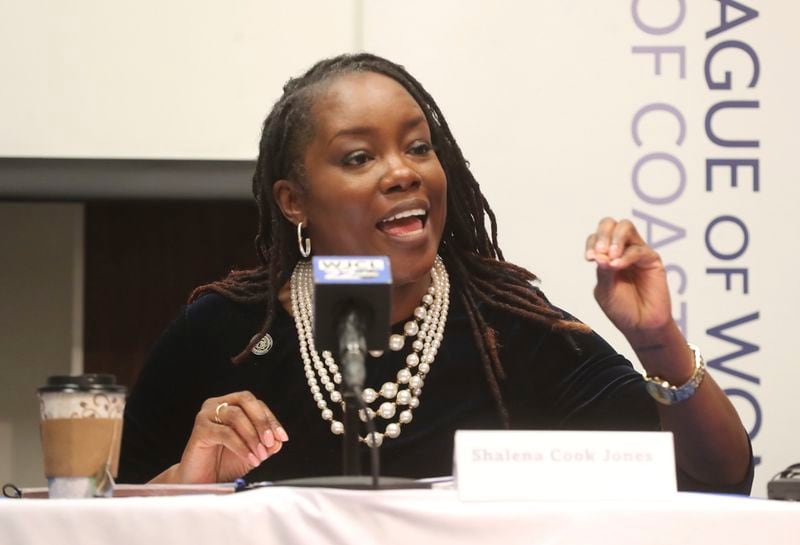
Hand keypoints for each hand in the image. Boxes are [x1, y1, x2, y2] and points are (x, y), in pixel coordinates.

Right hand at [175, 391, 287, 482]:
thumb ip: (266, 444)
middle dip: (262, 421)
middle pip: (246, 400)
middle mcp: (217, 405)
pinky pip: (225, 434)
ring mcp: (206, 415)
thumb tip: (278, 439)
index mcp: (230, 404)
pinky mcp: (200, 430)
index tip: (282, 437)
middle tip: (270, 442)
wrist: (201, 482)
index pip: (256, 404)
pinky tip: (250, 458)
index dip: (271, 419)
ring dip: (253, 436)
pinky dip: (242, 447)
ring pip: (236, 415)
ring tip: (260, 454)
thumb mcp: (252, 452)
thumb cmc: (224, 464)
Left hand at [584, 217, 672, 337]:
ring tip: (610, 257)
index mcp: (606, 256)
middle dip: (602, 234)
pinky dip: (626, 256)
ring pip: (626, 227)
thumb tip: (600, 255)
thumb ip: (603, 272)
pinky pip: (638, 249)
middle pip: (611, 224)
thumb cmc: (621, 309)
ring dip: (614, 239)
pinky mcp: (652, 260)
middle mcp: (621, 250)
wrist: (641, 326)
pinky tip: (618, 266)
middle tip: (599, 252)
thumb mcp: (605, 290)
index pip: (595, 237)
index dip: (591, 243)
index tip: (589, 259)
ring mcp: (637, 253)